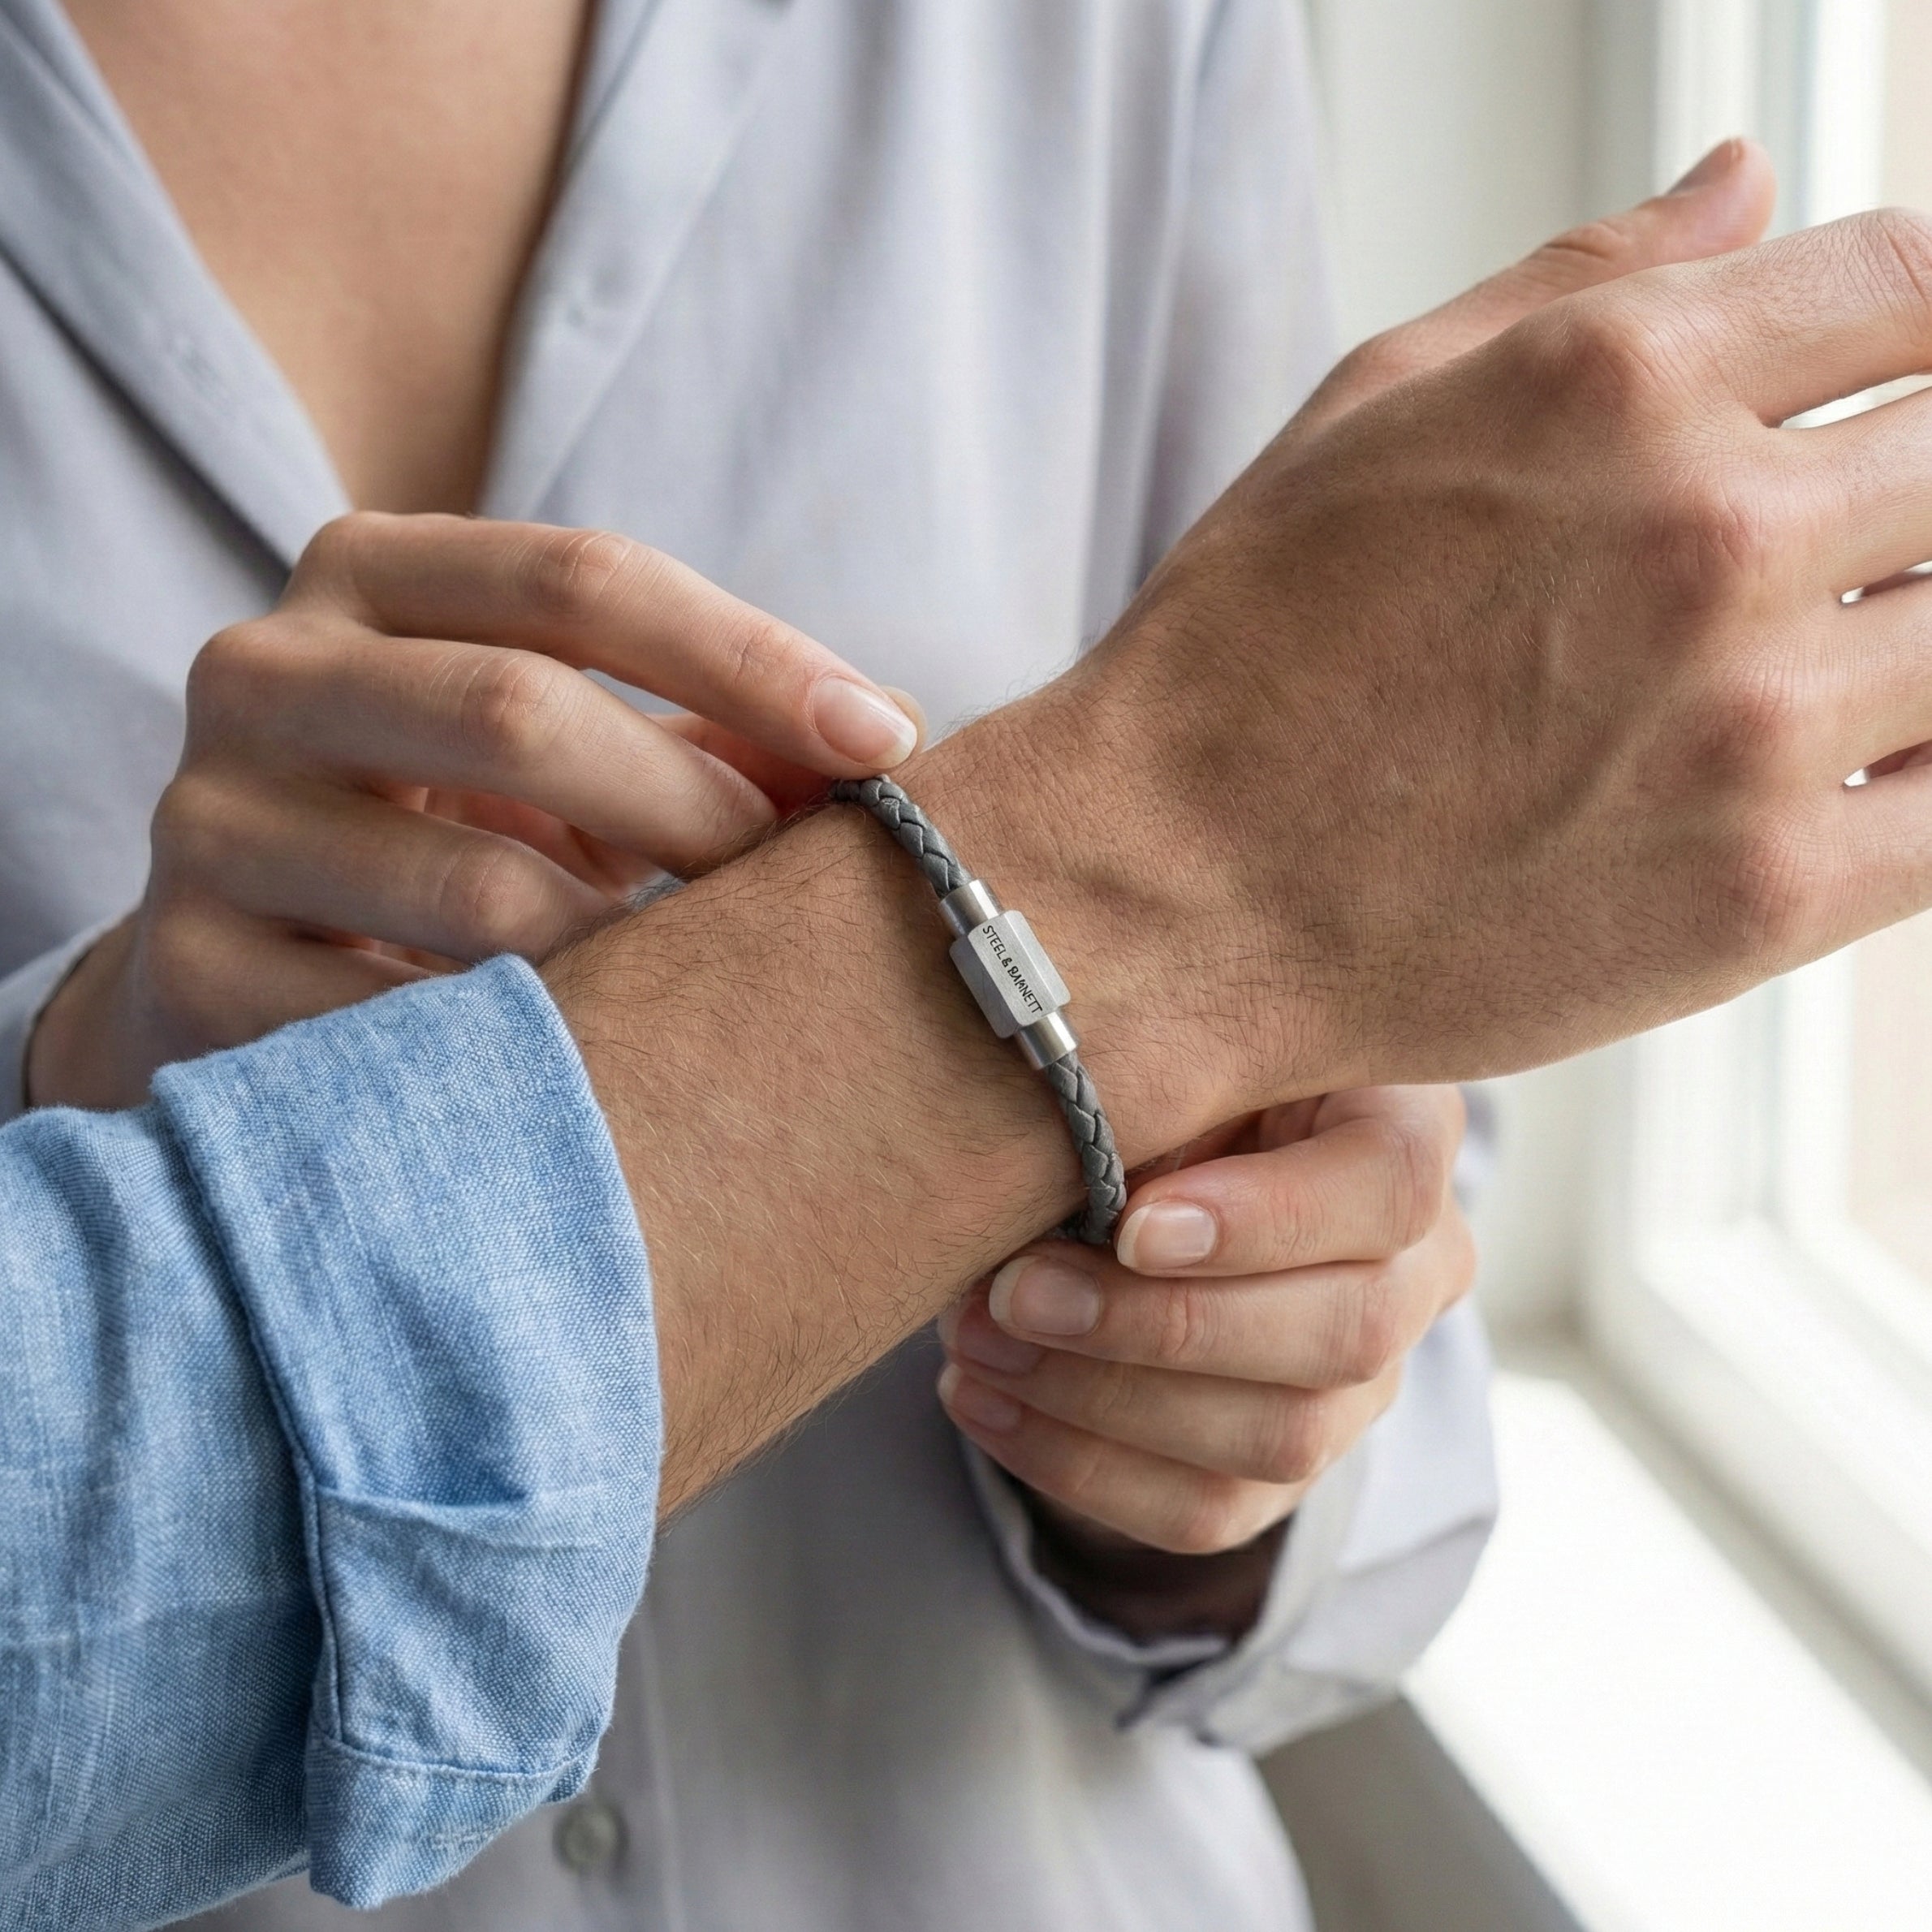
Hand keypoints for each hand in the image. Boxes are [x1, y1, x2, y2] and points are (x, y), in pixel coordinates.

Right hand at [27, 513, 921, 1108]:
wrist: (244, 963)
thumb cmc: (453, 830)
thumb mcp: (561, 747)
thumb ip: (706, 729)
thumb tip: (887, 737)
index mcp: (370, 573)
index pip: (582, 577)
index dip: (749, 656)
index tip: (885, 741)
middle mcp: (265, 670)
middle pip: (520, 713)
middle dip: (696, 810)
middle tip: (799, 891)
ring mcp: (210, 822)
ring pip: (478, 893)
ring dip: (632, 952)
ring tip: (709, 991)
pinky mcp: (191, 972)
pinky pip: (408, 1030)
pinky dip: (535, 1055)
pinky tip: (603, 1068)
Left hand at [936, 1089, 1470, 1600]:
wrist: (1159, 1168)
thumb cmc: (1170, 1080)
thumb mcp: (1174, 1048)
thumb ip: (1152, 1088)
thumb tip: (1060, 1150)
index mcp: (1408, 1132)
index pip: (1388, 1190)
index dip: (1264, 1221)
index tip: (1130, 1228)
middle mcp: (1417, 1269)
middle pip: (1344, 1332)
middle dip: (1159, 1326)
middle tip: (1015, 1292)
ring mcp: (1367, 1384)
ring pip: (1280, 1438)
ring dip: (1101, 1401)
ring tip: (977, 1342)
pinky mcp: (1292, 1469)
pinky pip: (1206, 1508)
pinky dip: (1078, 1465)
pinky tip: (983, 1402)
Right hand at [1037, 143, 1931, 1122]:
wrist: (1166, 897)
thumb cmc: (1241, 662)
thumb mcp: (1373, 409)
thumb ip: (1581, 277)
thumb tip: (1746, 182)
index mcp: (1617, 382)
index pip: (1911, 281)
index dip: (1918, 330)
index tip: (1886, 390)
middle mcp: (1707, 532)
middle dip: (1909, 487)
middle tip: (1821, 553)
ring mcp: (1753, 723)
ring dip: (1905, 635)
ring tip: (1804, 668)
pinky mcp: (1769, 896)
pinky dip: (1923, 779)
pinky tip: (1838, 775)